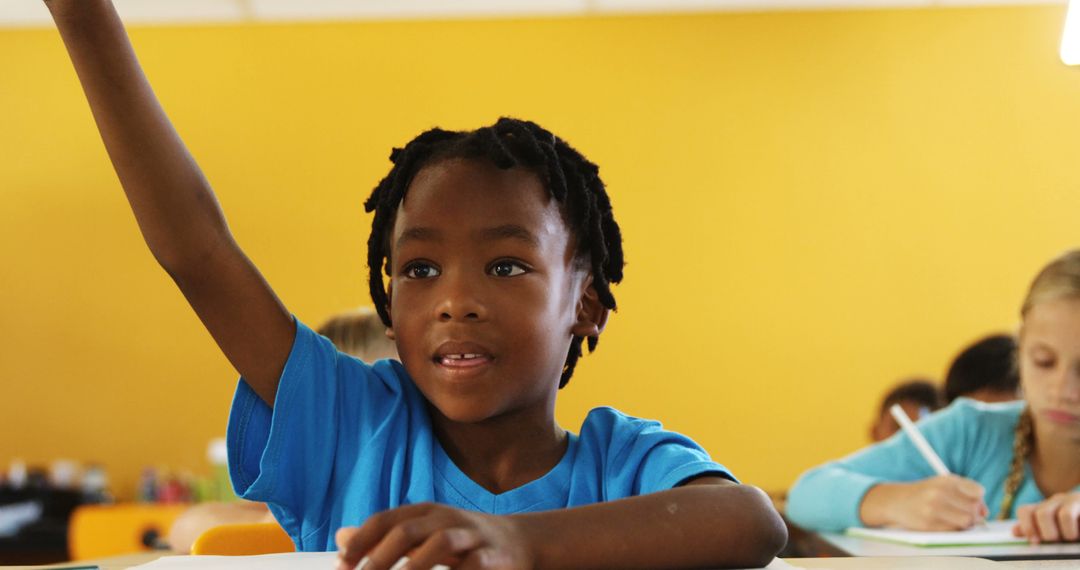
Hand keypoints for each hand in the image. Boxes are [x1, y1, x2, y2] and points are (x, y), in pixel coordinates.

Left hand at [335, 503, 532, 569]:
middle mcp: (446, 518)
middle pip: (408, 530)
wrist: (519, 541)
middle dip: (381, 557)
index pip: (386, 520)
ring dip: (416, 565)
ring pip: (441, 542)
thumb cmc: (462, 540)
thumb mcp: (423, 532)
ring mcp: (471, 535)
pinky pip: (474, 564)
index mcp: (426, 512)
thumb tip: (340, 538)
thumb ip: (384, 536)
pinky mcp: (493, 555)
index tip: (342, 564)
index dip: (362, 541)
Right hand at [860, 475, 987, 530]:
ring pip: (967, 521)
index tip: (972, 502)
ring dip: (964, 523)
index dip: (978, 500)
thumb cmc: (924, 493)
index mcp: (946, 480)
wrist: (895, 501)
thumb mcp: (943, 484)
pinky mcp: (928, 524)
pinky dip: (953, 529)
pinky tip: (943, 523)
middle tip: (963, 513)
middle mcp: (940, 492)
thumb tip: (984, 513)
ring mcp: (933, 509)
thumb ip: (966, 493)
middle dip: (973, 514)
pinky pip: (953, 531)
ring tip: (954, 519)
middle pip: (974, 508)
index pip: (978, 491)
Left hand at [1012, 492, 1079, 542]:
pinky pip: (1070, 515)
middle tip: (1057, 541)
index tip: (1035, 542)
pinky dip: (1072, 530)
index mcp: (1045, 508)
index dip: (1027, 527)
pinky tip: (1078, 535)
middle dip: (1047, 532)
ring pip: (1057, 514)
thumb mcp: (1057, 530)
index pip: (1025, 510)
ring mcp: (1072, 500)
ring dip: (1063, 532)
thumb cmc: (1076, 527)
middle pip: (1041, 513)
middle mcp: (1057, 502)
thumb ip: (1036, 530)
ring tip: (1072, 538)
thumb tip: (1015, 531)